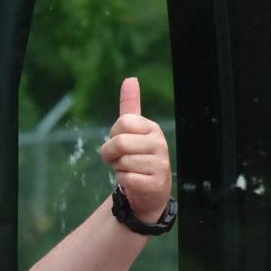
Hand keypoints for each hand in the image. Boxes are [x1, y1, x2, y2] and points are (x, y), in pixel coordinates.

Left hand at [99, 77, 171, 224]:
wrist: (149, 191)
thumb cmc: (137, 158)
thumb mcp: (133, 131)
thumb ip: (130, 106)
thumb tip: (130, 79)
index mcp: (152, 128)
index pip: (122, 123)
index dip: (112, 136)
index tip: (119, 145)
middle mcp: (159, 143)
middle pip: (119, 143)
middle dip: (110, 155)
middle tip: (118, 160)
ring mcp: (160, 163)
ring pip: (122, 162)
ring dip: (118, 169)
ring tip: (130, 171)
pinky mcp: (155, 182)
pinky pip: (126, 178)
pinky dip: (123, 181)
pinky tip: (134, 181)